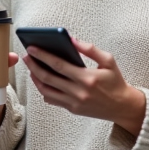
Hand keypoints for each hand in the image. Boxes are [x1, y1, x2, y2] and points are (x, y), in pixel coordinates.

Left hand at [24, 36, 145, 135]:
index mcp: (87, 78)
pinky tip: (42, 81)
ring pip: (46, 91)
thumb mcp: (108, 61)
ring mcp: (74, 103)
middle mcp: (78, 92)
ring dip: (35, 79)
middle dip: (34, 66)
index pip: (58, 65)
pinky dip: (44, 90)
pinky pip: (52, 100)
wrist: (122, 106)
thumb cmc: (115, 81)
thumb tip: (71, 40)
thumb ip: (90, 49)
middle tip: (26, 56)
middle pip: (48, 78)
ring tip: (31, 68)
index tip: (32, 48)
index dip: (43, 56)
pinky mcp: (72, 110)